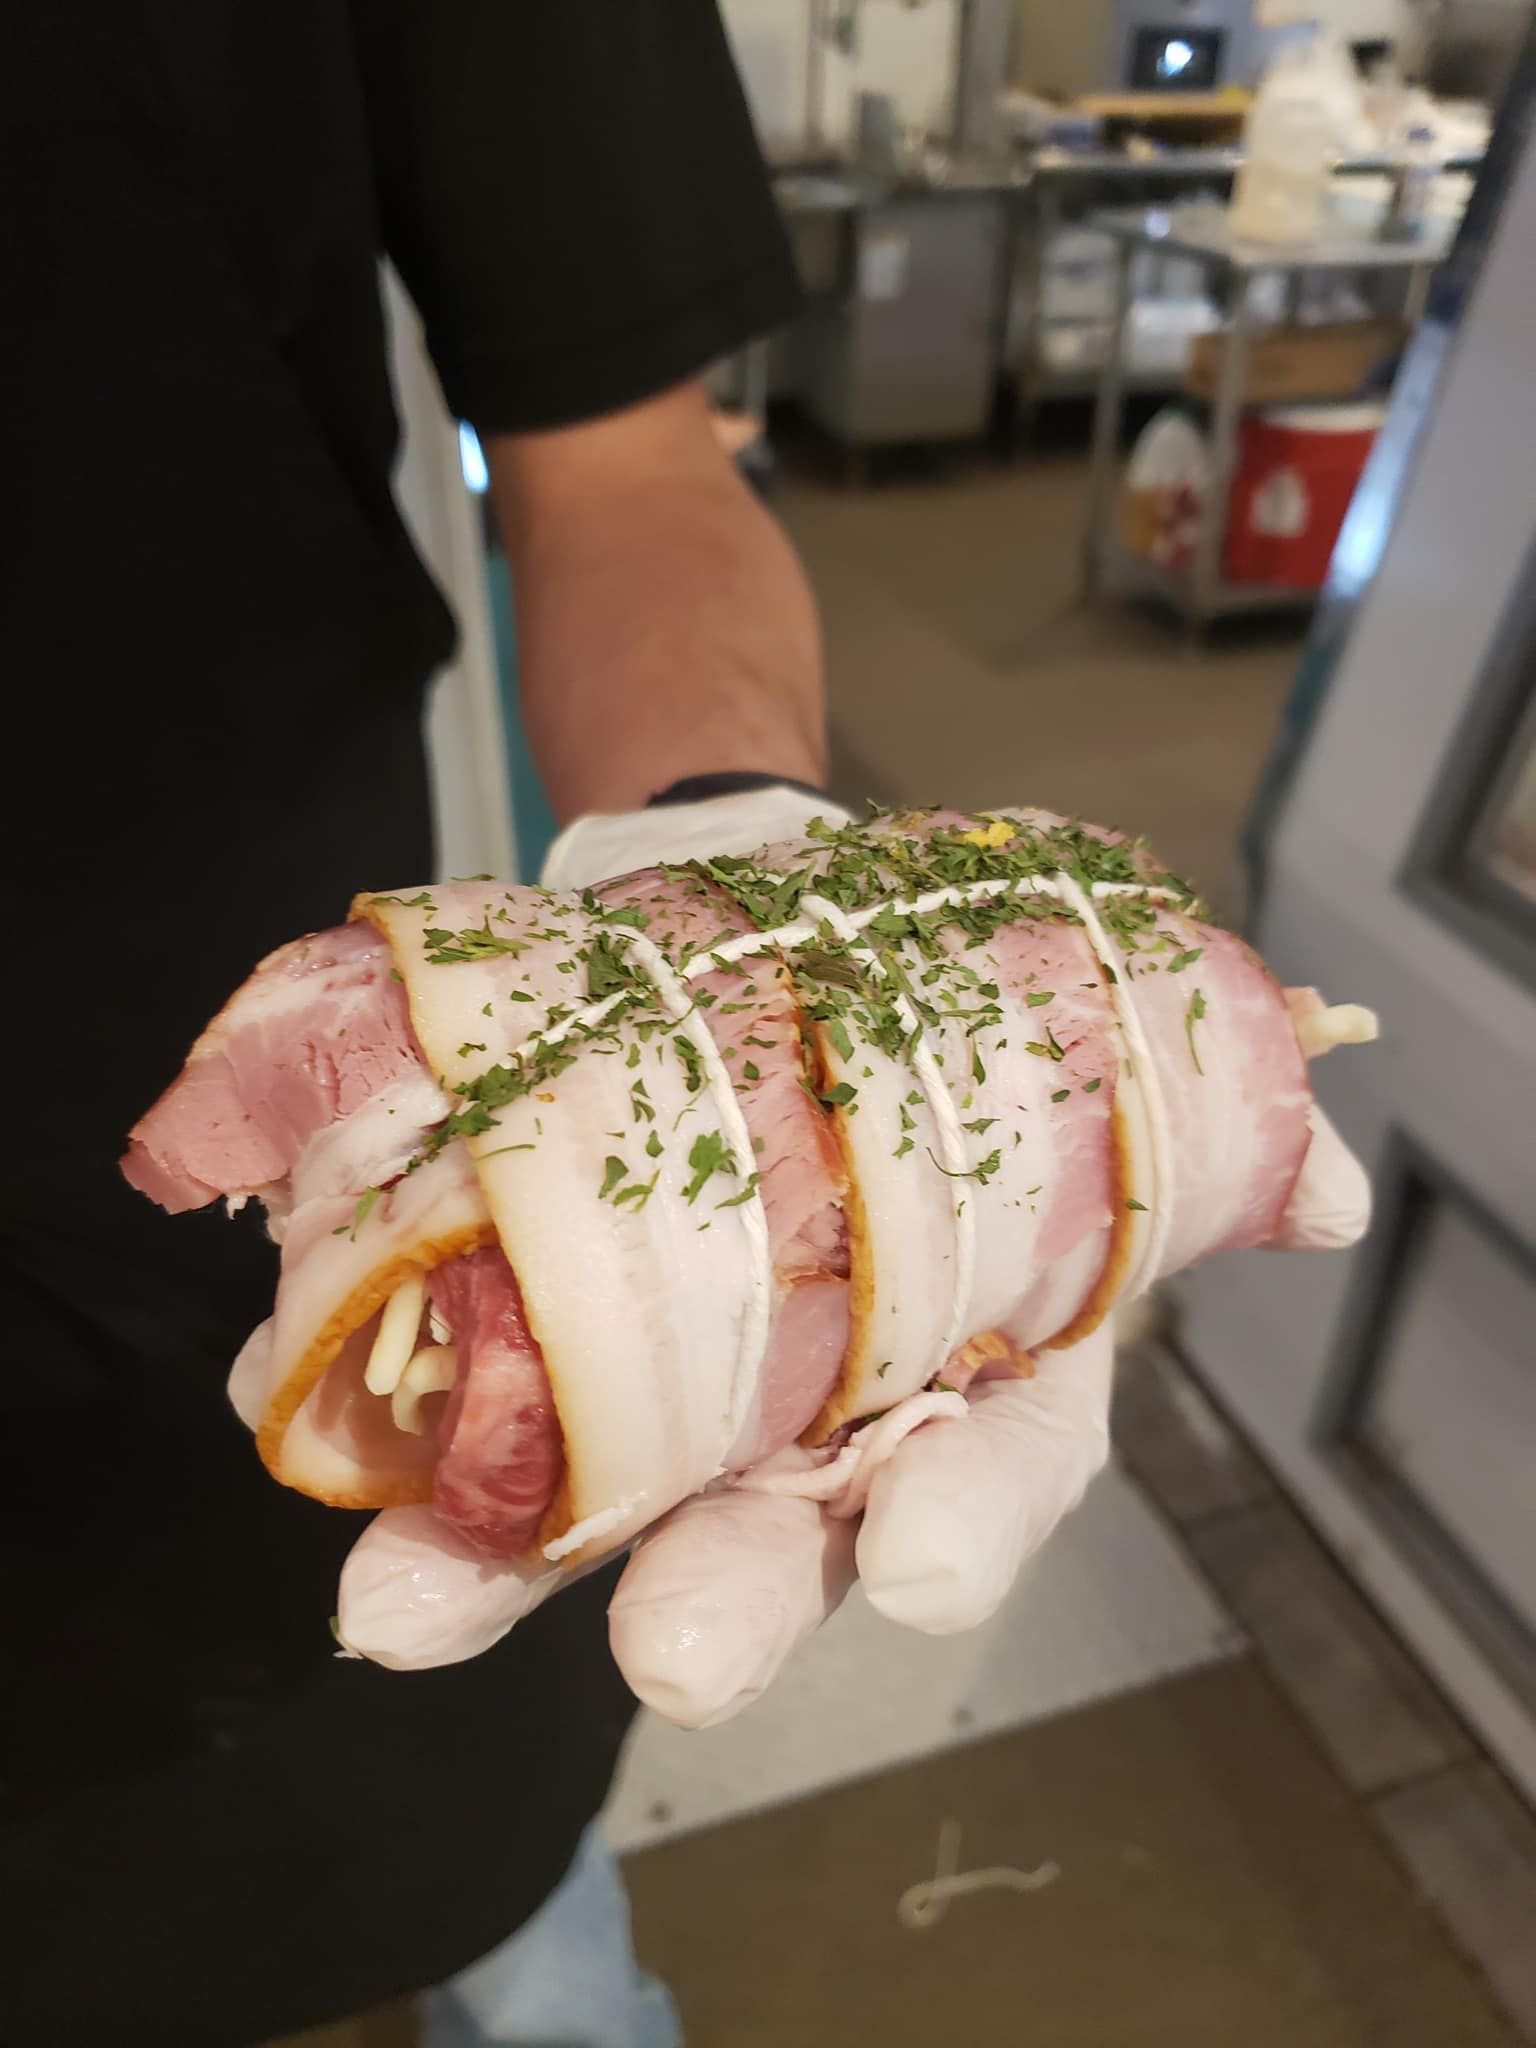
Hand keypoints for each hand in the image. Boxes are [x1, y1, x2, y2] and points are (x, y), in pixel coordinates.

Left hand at [336, 788, 1370, 1713]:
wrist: (768, 922)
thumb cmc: (933, 1028)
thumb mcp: (1065, 1061)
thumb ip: (1183, 1121)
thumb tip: (1329, 1182)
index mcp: (953, 1369)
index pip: (982, 1478)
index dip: (955, 1526)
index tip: (911, 1570)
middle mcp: (802, 1411)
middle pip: (773, 1539)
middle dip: (726, 1596)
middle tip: (674, 1654)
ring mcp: (655, 1376)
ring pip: (583, 1503)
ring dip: (491, 1568)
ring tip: (405, 1607)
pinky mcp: (525, 1312)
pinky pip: (447, 1383)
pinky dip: (376, 1405)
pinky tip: (286, 1389)